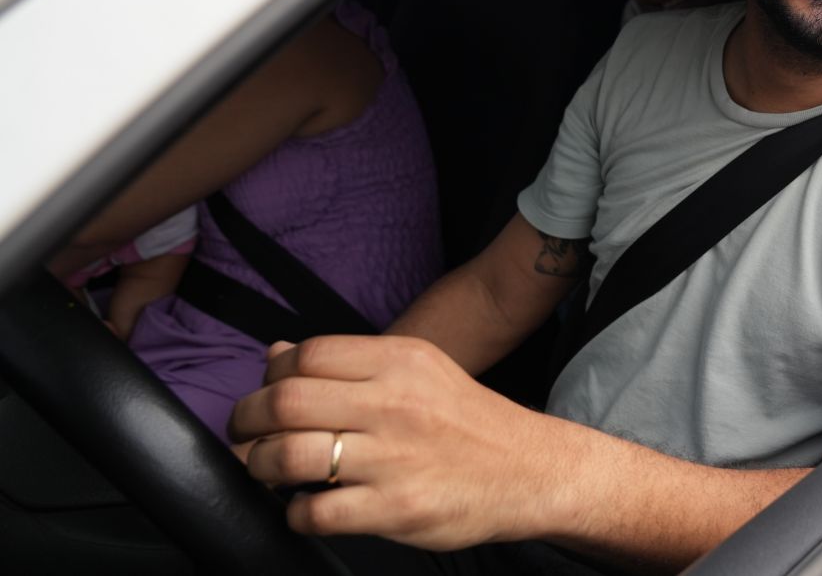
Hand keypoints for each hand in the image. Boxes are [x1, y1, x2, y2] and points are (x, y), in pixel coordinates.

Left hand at [229, 336, 571, 549]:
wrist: (529, 469)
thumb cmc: (467, 422)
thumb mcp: (418, 372)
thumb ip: (349, 364)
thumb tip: (275, 356)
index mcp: (401, 361)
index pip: (308, 354)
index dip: (272, 375)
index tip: (267, 395)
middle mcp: (396, 403)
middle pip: (286, 401)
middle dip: (248, 421)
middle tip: (247, 436)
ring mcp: (395, 458)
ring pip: (289, 456)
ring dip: (262, 467)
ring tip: (269, 471)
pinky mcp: (396, 507)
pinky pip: (315, 513)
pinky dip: (296, 514)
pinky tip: (306, 507)